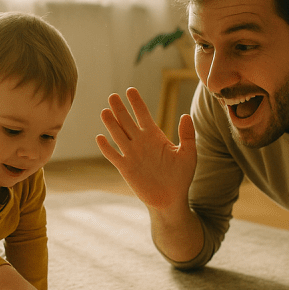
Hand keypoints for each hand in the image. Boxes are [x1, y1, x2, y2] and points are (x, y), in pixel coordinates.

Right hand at [96, 87, 196, 210]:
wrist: (170, 199)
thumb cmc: (181, 177)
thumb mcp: (188, 155)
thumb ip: (187, 136)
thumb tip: (186, 115)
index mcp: (155, 136)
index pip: (143, 115)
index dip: (136, 103)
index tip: (130, 90)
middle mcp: (141, 142)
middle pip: (127, 121)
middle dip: (120, 108)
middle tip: (113, 96)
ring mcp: (131, 154)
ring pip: (118, 135)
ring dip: (111, 124)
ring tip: (105, 111)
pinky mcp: (125, 168)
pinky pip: (113, 155)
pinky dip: (106, 147)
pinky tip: (100, 137)